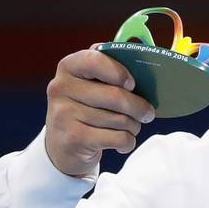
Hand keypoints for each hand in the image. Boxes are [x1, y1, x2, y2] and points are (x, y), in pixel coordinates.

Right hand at [44, 45, 155, 175]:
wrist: (63, 147)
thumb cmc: (86, 110)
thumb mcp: (91, 86)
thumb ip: (110, 70)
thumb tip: (144, 66)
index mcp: (68, 67)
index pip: (95, 60)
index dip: (119, 72)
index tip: (132, 84)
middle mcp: (61, 88)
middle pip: (115, 95)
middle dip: (139, 107)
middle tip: (147, 113)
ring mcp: (64, 114)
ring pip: (120, 120)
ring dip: (133, 126)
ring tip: (129, 127)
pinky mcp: (73, 139)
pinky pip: (118, 138)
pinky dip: (128, 142)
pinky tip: (121, 143)